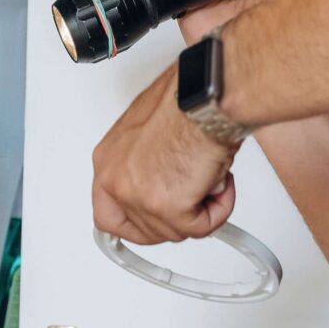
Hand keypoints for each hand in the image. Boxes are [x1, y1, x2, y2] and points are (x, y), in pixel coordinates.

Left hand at [92, 65, 240, 244]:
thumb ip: (148, 165)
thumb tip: (164, 182)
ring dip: (202, 208)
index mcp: (108, 162)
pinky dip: (219, 209)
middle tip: (196, 195)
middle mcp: (115, 181)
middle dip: (176, 219)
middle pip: (144, 230)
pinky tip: (221, 181)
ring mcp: (138, 196)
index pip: (108, 215)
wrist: (205, 96)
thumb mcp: (151, 135)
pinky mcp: (167, 207)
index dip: (136, 224)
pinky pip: (201, 228)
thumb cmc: (184, 100)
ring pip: (175, 231)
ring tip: (211, 175)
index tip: (154, 223)